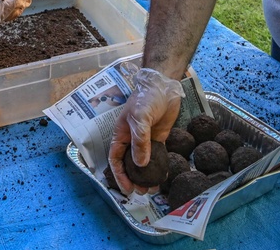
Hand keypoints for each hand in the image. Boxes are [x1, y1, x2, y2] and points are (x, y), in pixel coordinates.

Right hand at [108, 68, 184, 194]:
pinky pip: (157, 155)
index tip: (127, 189)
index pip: (115, 159)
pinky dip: (158, 166)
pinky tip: (162, 175)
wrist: (163, 86)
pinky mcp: (159, 137)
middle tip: (142, 192)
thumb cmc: (146, 98)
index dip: (119, 175)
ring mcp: (145, 139)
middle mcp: (131, 139)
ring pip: (143, 163)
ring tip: (152, 188)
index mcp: (121, 134)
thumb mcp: (140, 118)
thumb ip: (140, 141)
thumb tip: (140, 164)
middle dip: (133, 179)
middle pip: (129, 164)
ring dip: (146, 175)